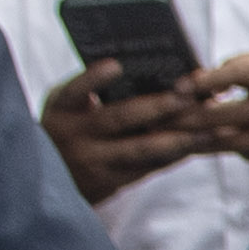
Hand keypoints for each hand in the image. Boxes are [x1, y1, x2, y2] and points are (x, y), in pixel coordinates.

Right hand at [38, 47, 248, 203]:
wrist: (42, 184)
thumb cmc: (64, 131)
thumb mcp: (64, 108)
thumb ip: (89, 92)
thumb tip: (139, 73)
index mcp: (61, 107)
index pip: (76, 89)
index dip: (94, 78)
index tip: (116, 65)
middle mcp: (74, 135)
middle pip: (120, 117)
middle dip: (158, 105)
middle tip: (188, 94)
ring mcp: (92, 162)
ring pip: (140, 149)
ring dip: (176, 137)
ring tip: (206, 127)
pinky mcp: (108, 183)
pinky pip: (146, 168)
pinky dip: (172, 156)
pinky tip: (195, 145)